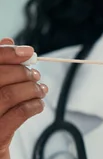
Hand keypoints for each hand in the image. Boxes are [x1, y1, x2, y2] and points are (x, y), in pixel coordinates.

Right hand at [0, 38, 46, 158]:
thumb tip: (9, 42)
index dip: (5, 54)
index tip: (27, 51)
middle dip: (20, 72)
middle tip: (36, 74)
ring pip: (6, 96)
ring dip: (30, 89)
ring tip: (41, 89)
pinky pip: (15, 117)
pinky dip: (31, 107)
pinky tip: (38, 105)